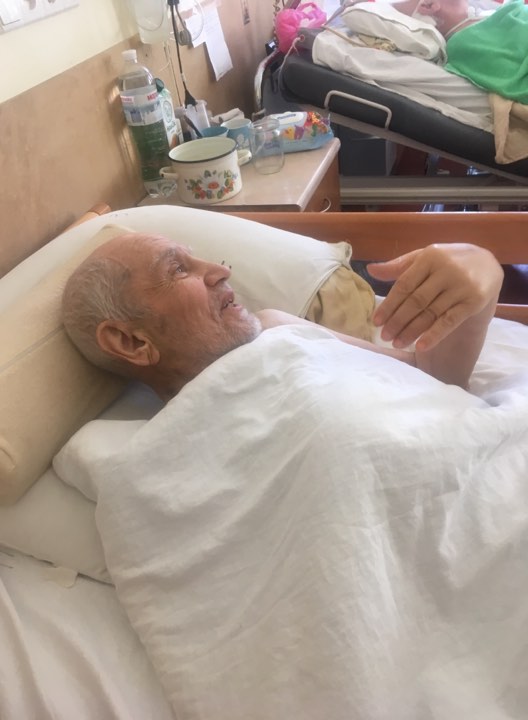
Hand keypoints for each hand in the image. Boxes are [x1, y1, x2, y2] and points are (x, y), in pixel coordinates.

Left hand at [367, 243, 502, 351]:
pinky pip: (450, 321)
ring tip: (397, 343)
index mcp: (430, 257)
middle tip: (384, 336)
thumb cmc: (447, 261)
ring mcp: (461, 286)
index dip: (389, 304)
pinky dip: (434, 335)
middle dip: (398, 321)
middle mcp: (446, 270)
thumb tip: (371, 270)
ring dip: (412, 331)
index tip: (376, 321)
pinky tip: (420, 346)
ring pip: (431, 313)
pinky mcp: (474, 301)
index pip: (404, 285)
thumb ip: (399, 266)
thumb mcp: (424, 258)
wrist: (486, 263)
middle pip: (416, 301)